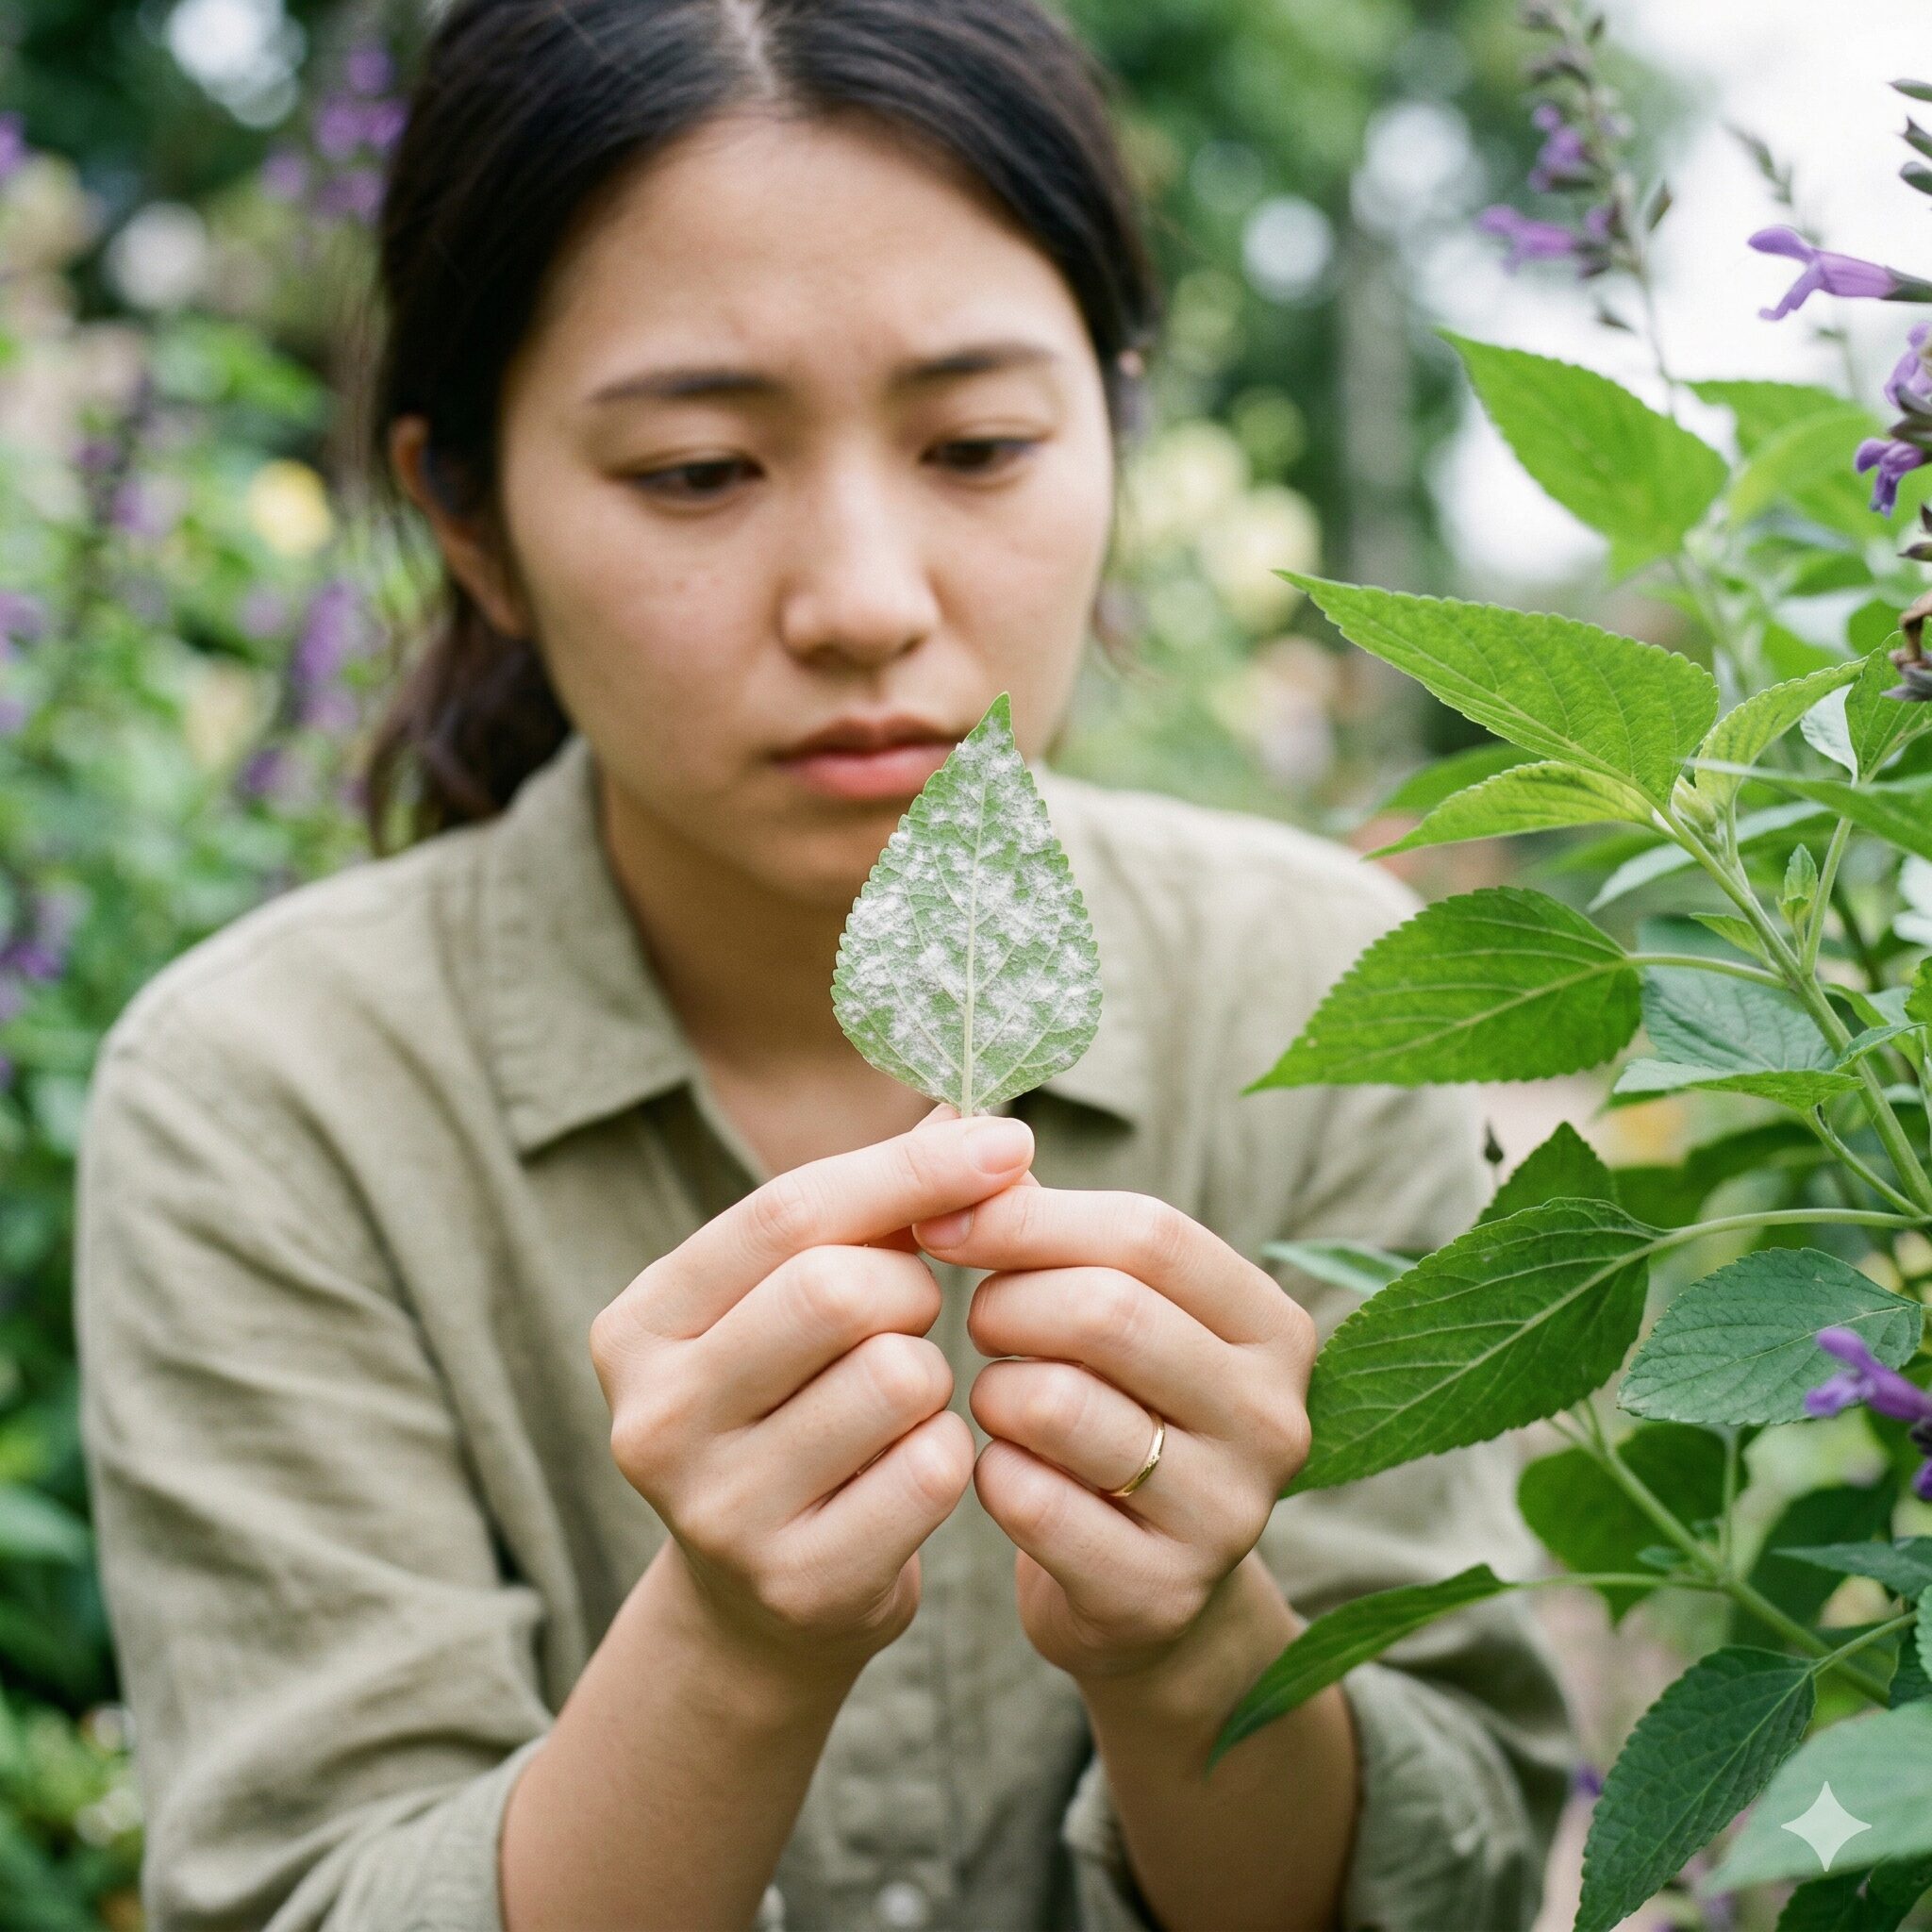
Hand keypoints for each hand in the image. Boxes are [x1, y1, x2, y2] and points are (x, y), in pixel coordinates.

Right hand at [588, 1104, 1036, 1681]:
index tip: (1007, 1143)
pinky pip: (935, 1470)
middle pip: (836, 1289)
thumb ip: (879, 1202)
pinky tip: (912, 1470)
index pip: (785, 1212)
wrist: (767, 1596)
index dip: (907, 1170)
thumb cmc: (798, 1401)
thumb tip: (983, 1118)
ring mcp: (717, 1511)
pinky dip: (951, 1454)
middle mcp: (654, 1417)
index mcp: (639, 1323)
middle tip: (914, 1314)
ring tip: (901, 1402)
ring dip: (933, 1376)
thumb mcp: (802, 1295)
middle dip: (912, 1287)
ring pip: (898, 1377)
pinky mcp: (797, 1582)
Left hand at [910, 1178, 1316, 1685]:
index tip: (943, 1220)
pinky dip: (989, 1475)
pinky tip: (1003, 1475)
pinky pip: (1029, 1500)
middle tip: (977, 1321)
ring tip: (995, 1400)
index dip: (1030, 1217)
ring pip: (1058, 1405)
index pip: (1148, 1232)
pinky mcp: (1159, 1594)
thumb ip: (1044, 1221)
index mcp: (1272, 1326)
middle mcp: (1273, 1417)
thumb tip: (956, 1129)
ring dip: (992, 1392)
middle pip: (1106, 1311)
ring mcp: (1228, 1514)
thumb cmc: (1110, 1409)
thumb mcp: (1108, 1312)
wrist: (1136, 1590)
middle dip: (1007, 1303)